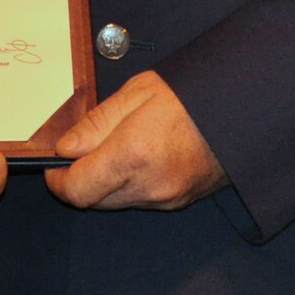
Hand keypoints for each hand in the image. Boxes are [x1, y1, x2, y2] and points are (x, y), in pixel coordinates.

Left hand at [44, 70, 225, 209]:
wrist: (241, 108)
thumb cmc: (189, 93)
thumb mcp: (136, 92)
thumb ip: (96, 123)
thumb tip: (65, 147)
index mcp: (133, 154)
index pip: (77, 190)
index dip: (57, 180)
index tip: (52, 164)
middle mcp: (149, 185)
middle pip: (94, 201)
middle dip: (80, 180)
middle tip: (81, 150)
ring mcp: (167, 198)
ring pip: (117, 202)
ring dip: (105, 183)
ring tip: (115, 146)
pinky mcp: (180, 202)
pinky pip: (140, 200)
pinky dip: (129, 185)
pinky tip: (139, 156)